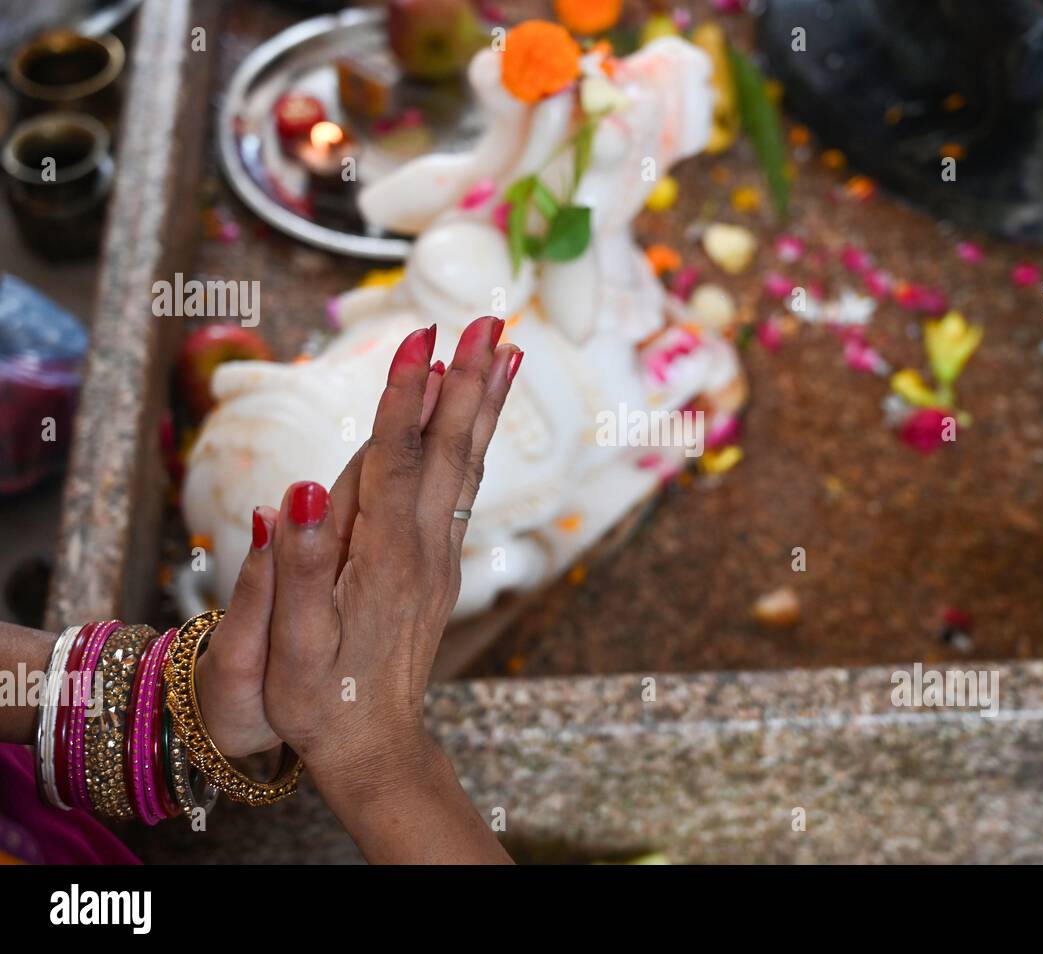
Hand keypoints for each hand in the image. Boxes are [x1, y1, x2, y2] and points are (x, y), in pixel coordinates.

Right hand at [255, 316, 516, 861]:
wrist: (373, 745)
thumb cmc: (317, 698)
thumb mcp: (290, 644)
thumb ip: (294, 567)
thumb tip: (298, 492)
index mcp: (382, 557)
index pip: (394, 458)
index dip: (405, 395)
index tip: (423, 335)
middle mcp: (422, 546)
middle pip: (447, 448)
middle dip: (469, 380)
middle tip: (493, 317)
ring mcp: (437, 554)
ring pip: (464, 464)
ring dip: (483, 404)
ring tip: (507, 350)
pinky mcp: (438, 564)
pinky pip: (460, 488)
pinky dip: (474, 443)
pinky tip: (478, 421)